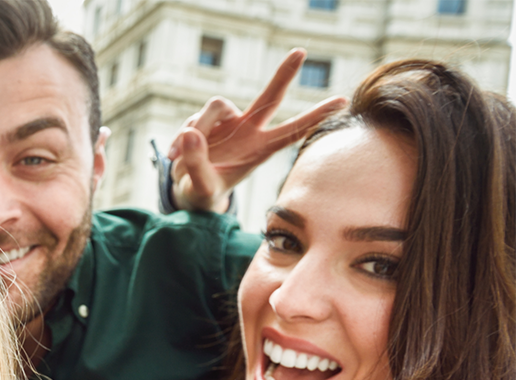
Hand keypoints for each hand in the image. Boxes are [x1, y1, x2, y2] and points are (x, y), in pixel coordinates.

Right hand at [168, 48, 347, 212]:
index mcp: (260, 150)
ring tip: (181, 157)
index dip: (315, 116)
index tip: (341, 101)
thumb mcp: (201, 187)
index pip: (291, 131)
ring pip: (215, 106)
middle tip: (300, 51)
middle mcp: (248, 130)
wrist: (187, 189)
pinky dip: (181, 138)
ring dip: (198, 126)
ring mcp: (227, 123)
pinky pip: (193, 118)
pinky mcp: (205, 120)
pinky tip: (174, 155)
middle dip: (284, 73)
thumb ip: (197, 163)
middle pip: (269, 97)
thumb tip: (190, 133)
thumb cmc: (204, 190)